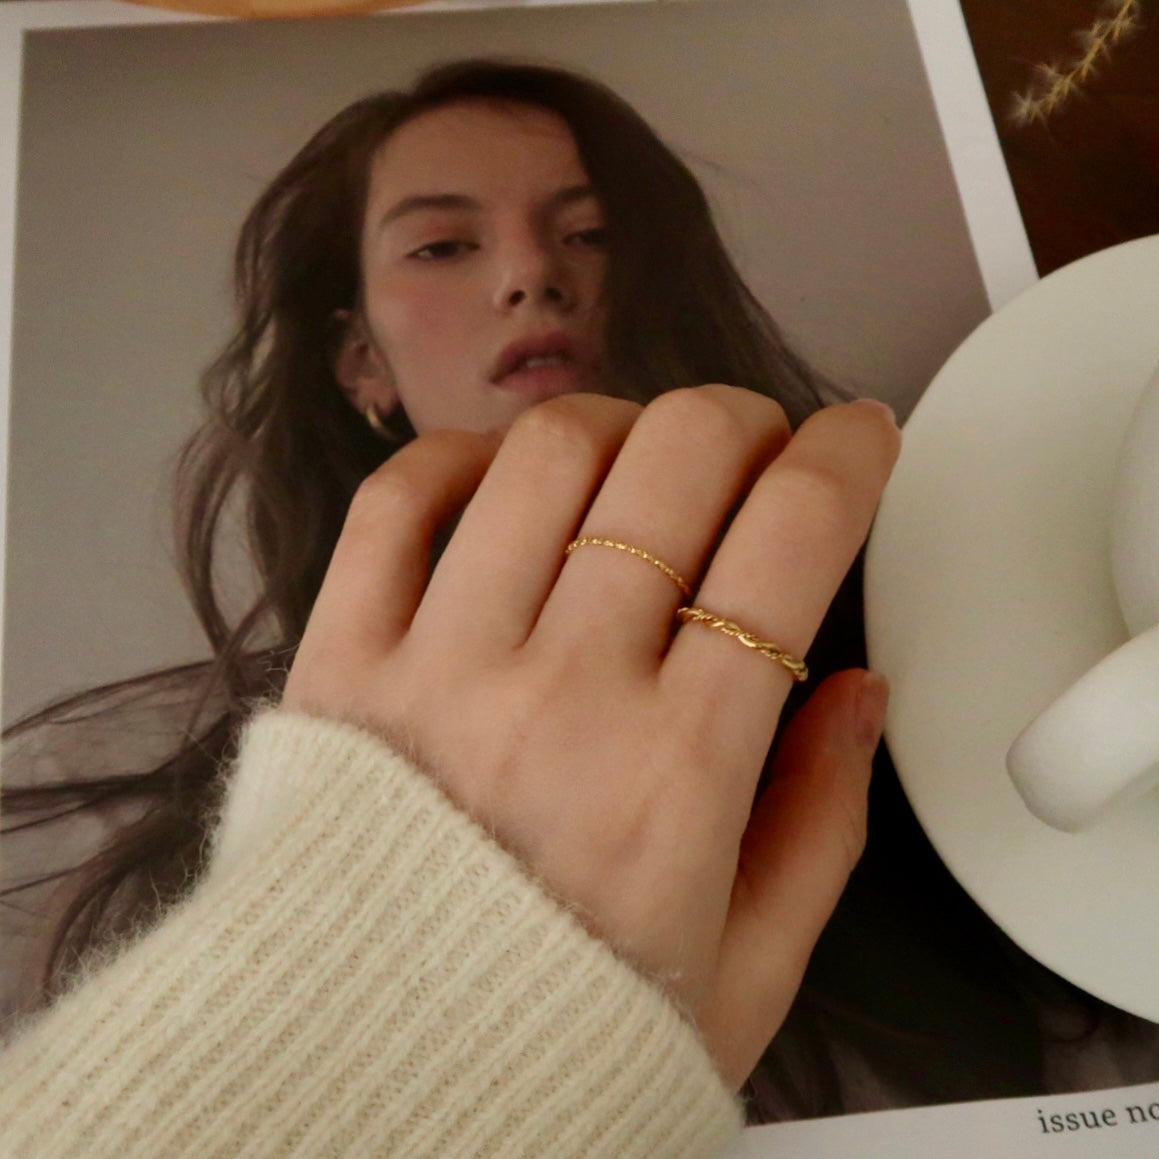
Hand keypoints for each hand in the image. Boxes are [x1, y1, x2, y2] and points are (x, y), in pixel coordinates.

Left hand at [283, 385, 899, 1086]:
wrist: (374, 1090)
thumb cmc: (556, 1036)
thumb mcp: (745, 970)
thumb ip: (822, 823)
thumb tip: (856, 693)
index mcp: (677, 776)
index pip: (791, 543)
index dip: (847, 457)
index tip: (858, 439)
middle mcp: (558, 701)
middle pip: (677, 462)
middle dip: (743, 421)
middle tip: (755, 448)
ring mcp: (438, 670)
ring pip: (546, 456)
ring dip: (619, 423)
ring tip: (638, 457)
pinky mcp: (342, 664)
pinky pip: (396, 503)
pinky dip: (458, 454)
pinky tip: (506, 475)